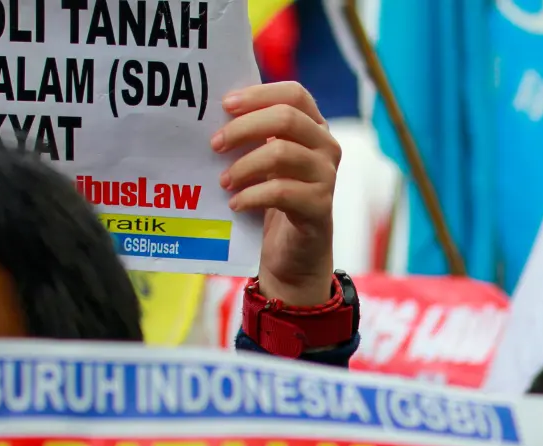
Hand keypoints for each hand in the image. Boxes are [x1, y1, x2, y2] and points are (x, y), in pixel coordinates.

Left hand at [213, 81, 340, 306]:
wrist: (294, 253)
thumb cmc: (275, 200)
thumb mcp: (265, 161)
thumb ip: (254, 135)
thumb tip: (215, 112)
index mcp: (314, 128)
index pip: (294, 94)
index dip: (259, 94)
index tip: (225, 105)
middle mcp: (326, 147)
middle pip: (287, 117)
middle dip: (244, 127)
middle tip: (215, 144)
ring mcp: (326, 177)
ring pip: (282, 153)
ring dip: (244, 165)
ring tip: (224, 180)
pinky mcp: (320, 207)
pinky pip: (281, 192)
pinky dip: (251, 196)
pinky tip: (235, 204)